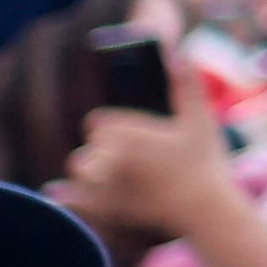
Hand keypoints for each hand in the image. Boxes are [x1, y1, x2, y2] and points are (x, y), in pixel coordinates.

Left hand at [54, 45, 234, 236]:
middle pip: (88, 150)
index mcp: (128, 133)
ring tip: (107, 179)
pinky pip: (72, 201)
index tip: (126, 140)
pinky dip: (67, 197)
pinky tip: (59, 194)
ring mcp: (105, 186)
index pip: (97, 124)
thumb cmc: (205, 165)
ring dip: (88, 174)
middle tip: (125, 164)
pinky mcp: (105, 210)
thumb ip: (187, 86)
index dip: (110, 132)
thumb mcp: (200, 120)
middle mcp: (111, 158)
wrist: (207, 213)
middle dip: (101, 154)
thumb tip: (178, 53)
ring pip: (80, 171)